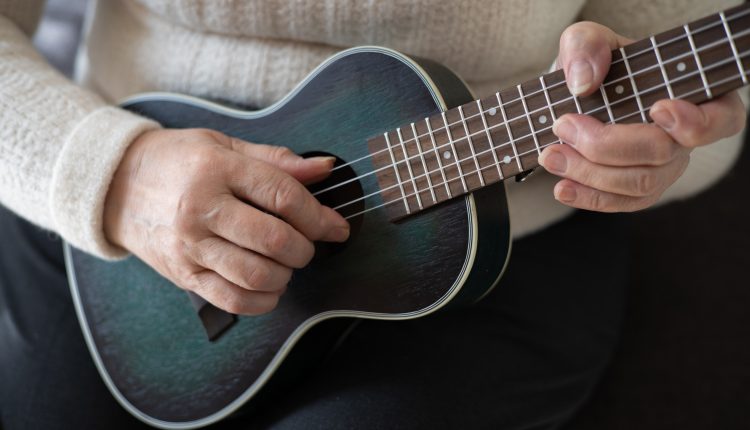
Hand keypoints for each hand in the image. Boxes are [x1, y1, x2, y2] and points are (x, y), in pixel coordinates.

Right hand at [103, 128, 349, 314]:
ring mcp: (190, 246)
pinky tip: (269, 287)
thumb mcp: (223, 144)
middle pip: (275, 240)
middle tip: (307, 245)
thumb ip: (276, 160)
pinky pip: (232, 300)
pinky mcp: (183, 275)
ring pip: (256, 275)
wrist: (115, 184)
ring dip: (286, 275)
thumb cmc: (177, 160)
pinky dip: (262, 301)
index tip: (337, 226)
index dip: (319, 216)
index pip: (283, 196)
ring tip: (285, 263)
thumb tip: (324, 169)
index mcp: (217, 170)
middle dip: (305, 249)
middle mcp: (202, 209)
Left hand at [538, 22, 745, 211]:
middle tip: (562, 126)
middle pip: (661, 154)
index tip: (657, 107)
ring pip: (639, 184)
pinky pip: (621, 203)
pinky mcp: (638, 190)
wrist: (579, 95)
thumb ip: (587, 46)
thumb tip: (583, 82)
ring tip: (551, 156)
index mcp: (696, 95)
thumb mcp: (588, 40)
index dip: (694, 122)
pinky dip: (588, 198)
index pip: (720, 118)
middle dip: (606, 145)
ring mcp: (665, 168)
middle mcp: (687, 138)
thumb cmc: (597, 64)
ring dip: (589, 173)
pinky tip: (561, 188)